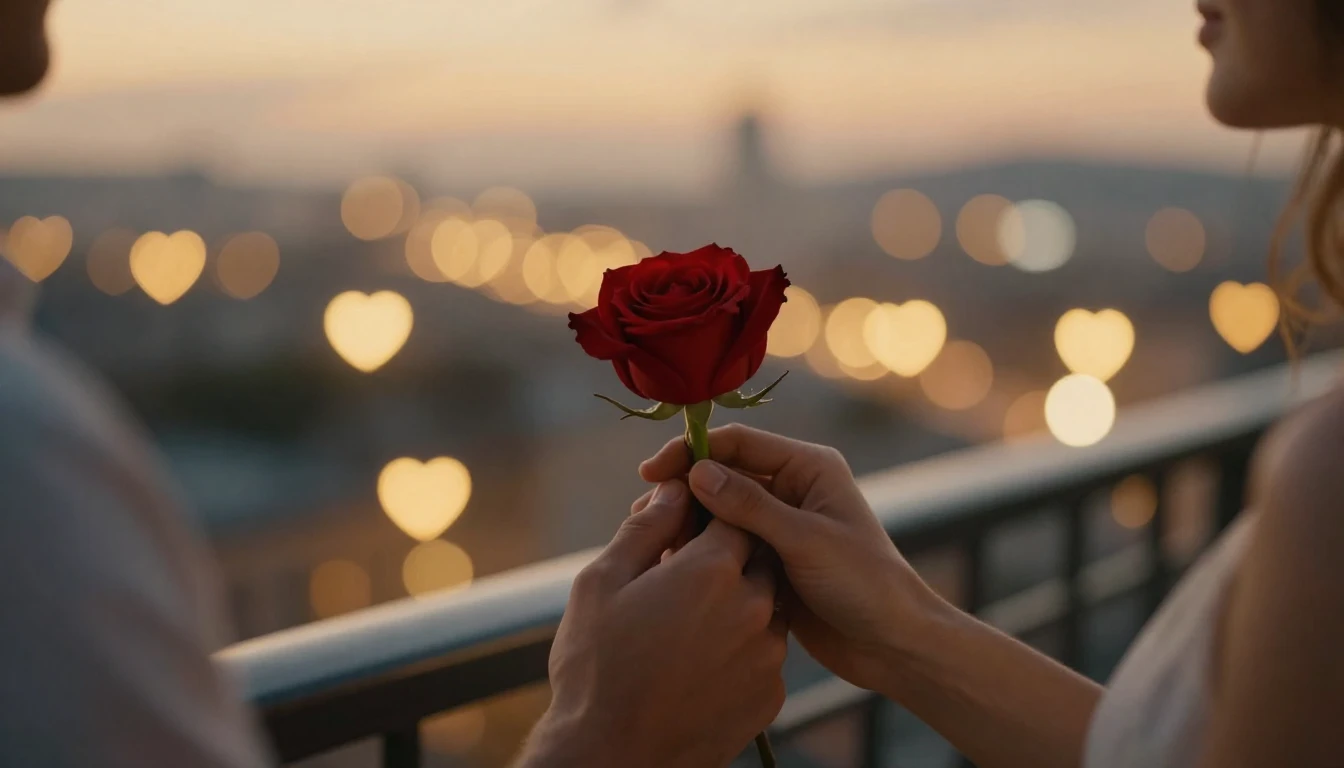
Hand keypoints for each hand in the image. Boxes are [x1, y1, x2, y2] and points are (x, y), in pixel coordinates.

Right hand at [520, 480, 787, 767]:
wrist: (614, 758)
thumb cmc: (596, 667)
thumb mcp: (604, 581)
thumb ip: (645, 527)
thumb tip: (672, 490)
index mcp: (712, 569)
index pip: (732, 514)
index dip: (708, 513)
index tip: (684, 524)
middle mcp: (753, 607)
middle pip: (756, 556)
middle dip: (726, 555)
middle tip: (682, 571)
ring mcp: (768, 655)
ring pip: (765, 606)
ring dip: (737, 602)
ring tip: (689, 618)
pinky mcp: (772, 695)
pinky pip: (765, 653)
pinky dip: (741, 647)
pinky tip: (701, 658)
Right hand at [640, 425, 945, 694]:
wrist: (893, 645)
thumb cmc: (864, 585)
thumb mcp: (805, 540)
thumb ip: (750, 506)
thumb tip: (697, 472)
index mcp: (808, 467)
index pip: (738, 443)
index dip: (691, 452)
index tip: (651, 473)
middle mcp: (792, 488)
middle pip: (725, 474)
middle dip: (685, 488)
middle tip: (643, 511)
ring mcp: (780, 525)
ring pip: (721, 512)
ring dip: (690, 521)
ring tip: (650, 539)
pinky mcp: (771, 560)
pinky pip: (727, 545)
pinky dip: (702, 550)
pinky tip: (672, 564)